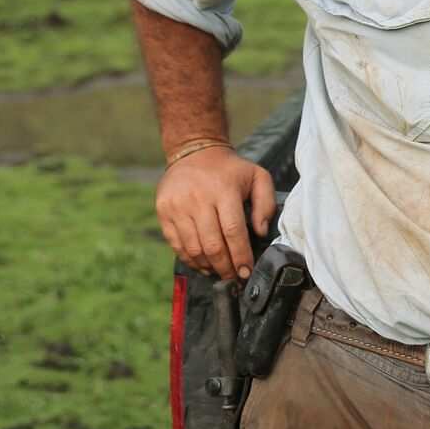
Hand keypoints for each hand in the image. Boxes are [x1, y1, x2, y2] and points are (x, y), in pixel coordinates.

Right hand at [157, 146, 275, 280]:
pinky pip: (176, 244)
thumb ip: (266, 204)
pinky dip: (190, 259)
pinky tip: (203, 263)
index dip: (240, 256)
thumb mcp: (257, 176)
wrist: (194, 151)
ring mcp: (177, 205)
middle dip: (225, 267)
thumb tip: (261, 232)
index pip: (233, 231)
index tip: (246, 272)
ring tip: (220, 272)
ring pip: (193, 248)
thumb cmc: (229, 169)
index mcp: (223, 189)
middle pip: (212, 245)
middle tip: (234, 277)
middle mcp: (198, 198)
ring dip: (208, 266)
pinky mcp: (163, 211)